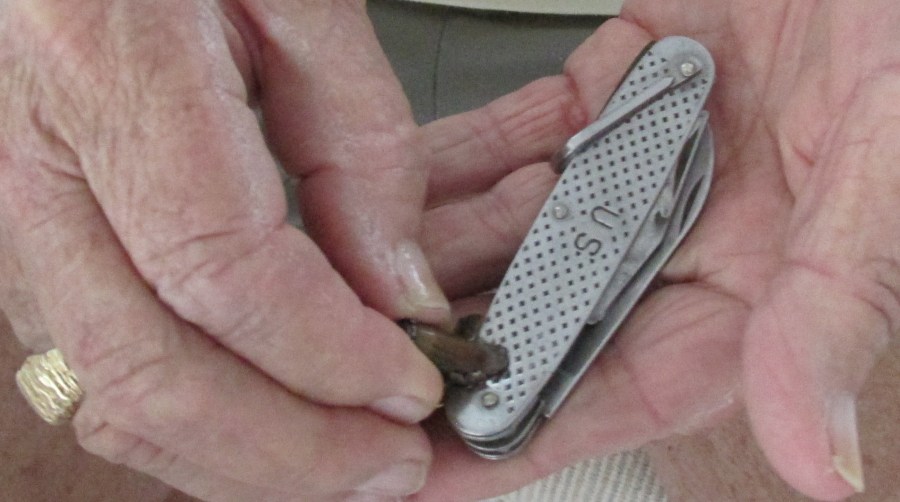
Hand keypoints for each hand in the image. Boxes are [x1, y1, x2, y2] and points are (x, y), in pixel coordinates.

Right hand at [0, 1, 446, 499]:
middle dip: (288, 449)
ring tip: (345, 467)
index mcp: (111, 70)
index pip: (220, 270)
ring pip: (113, 397)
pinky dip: (198, 425)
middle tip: (389, 465)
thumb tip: (398, 288)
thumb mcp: (298, 2)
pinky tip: (274, 426)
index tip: (411, 383)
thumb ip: (360, 144)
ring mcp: (18, 220)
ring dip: (243, 459)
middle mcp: (37, 164)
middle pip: (150, 371)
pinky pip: (104, 374)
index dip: (327, 352)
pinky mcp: (34, 249)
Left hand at [410, 2, 899, 499]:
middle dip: (452, 344)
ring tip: (358, 274)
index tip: (432, 473)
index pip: (618, 394)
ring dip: (440, 251)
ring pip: (513, 230)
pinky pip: (515, 140)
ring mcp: (638, 167)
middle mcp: (682, 238)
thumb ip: (835, 309)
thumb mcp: (882, 173)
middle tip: (363, 362)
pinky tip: (404, 182)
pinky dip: (465, 160)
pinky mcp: (609, 97)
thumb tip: (824, 459)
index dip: (520, 440)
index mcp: (751, 290)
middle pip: (543, 316)